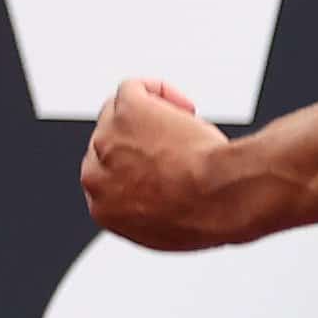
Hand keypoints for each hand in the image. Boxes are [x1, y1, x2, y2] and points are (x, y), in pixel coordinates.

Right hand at [81, 78, 227, 248]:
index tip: (164, 171)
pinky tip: (185, 106)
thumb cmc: (211, 217)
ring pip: (119, 114)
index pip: (108, 180)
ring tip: (188, 132)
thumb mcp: (172, 230)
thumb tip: (163, 197)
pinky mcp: (127, 109)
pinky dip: (159, 92)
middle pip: (110, 145)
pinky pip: (133, 88)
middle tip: (180, 151)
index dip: (136, 171)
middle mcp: (96, 175)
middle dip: (142, 145)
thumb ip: (151, 213)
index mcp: (104, 210)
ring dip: (153, 119)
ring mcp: (107, 138)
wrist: (222, 199)